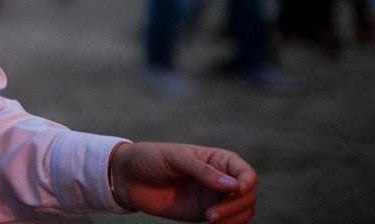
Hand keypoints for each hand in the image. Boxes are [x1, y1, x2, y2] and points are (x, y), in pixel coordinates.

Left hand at [109, 142, 256, 223]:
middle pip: (247, 195)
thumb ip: (203, 171)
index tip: (236, 190)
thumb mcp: (175, 158)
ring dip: (233, 218)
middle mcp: (219, 179)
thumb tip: (234, 186)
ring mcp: (213, 197)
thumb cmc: (150, 159)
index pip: (245, 172)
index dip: (247, 182)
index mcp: (216, 159)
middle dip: (236, 206)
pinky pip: (227, 222)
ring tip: (209, 219)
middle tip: (211, 214)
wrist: (127, 178)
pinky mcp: (204, 213)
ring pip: (242, 211)